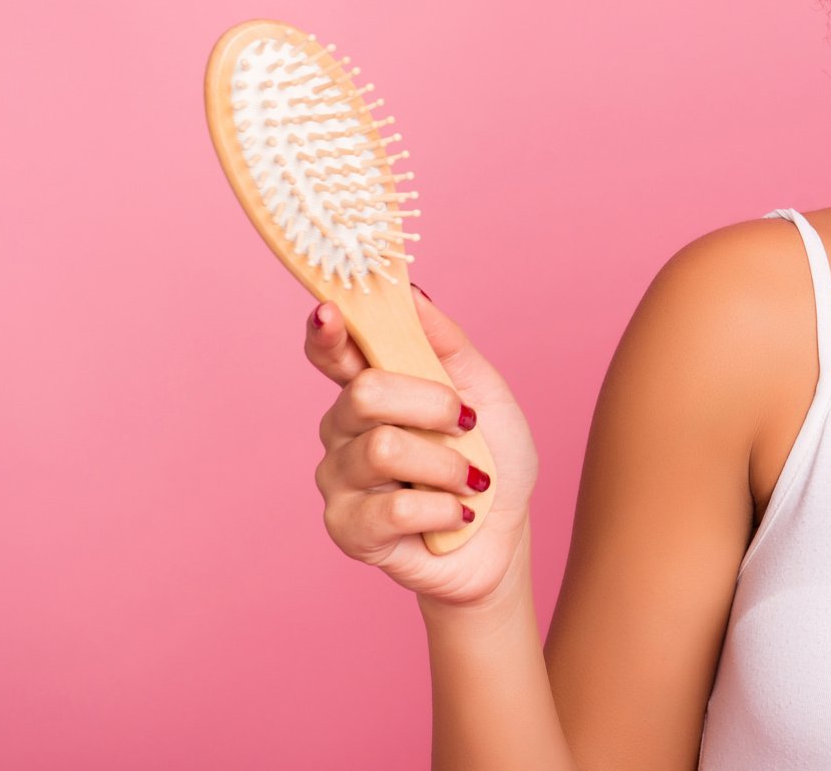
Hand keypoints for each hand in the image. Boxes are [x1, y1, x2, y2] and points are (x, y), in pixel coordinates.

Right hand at [305, 286, 540, 609]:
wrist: (504, 536)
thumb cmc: (493, 459)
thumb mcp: (486, 392)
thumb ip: (446, 344)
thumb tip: (412, 294)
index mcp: (371, 389)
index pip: (332, 352)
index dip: (326, 332)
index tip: (331, 310)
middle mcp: (343, 430)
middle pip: (365, 394)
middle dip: (433, 406)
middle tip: (466, 425)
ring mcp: (339, 480)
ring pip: (383, 450)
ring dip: (447, 466)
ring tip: (467, 481)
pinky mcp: (347, 529)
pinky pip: (393, 507)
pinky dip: (444, 509)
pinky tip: (455, 516)